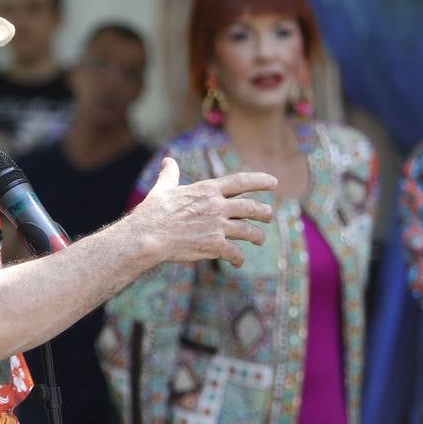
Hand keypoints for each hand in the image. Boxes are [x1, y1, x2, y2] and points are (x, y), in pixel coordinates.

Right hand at [128, 158, 276, 267]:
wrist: (148, 235)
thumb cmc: (153, 212)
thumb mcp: (163, 189)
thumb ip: (170, 175)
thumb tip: (168, 160)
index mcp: (208, 189)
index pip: (241, 181)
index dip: (260, 181)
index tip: (274, 183)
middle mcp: (217, 206)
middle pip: (251, 207)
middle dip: (264, 212)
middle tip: (269, 215)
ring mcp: (218, 226)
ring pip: (248, 231)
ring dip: (257, 236)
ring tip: (260, 240)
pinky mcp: (214, 245)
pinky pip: (235, 253)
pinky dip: (238, 258)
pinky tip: (238, 262)